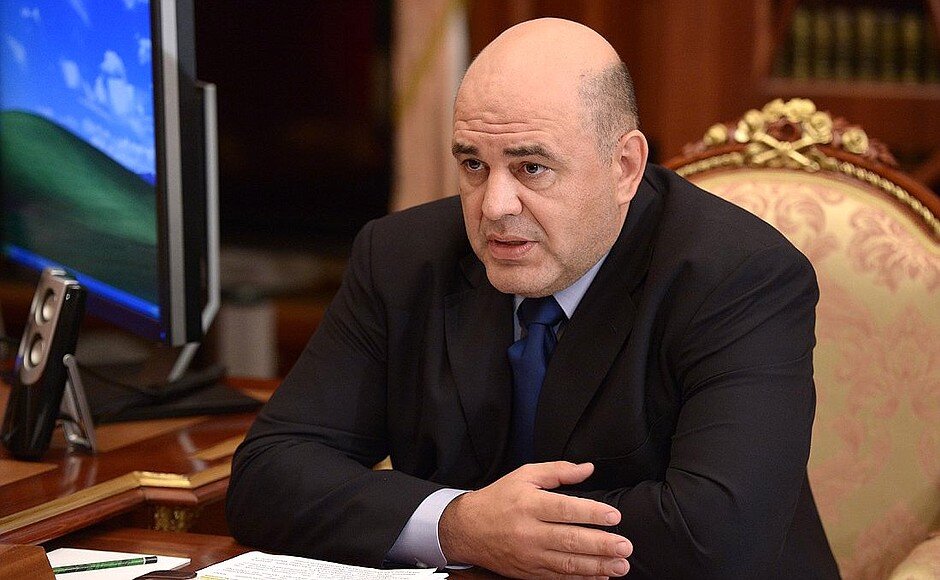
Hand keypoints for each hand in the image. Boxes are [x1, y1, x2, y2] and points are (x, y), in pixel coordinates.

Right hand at [438, 462, 631, 578]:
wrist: (467, 529)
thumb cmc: (498, 500)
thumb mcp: (524, 476)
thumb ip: (558, 471)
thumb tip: (587, 468)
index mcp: (529, 504)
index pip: (565, 510)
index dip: (591, 513)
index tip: (614, 516)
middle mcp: (529, 532)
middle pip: (570, 540)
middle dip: (601, 545)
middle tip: (625, 545)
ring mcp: (529, 555)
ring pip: (568, 563)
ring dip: (597, 566)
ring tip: (620, 565)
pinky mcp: (529, 572)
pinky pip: (559, 577)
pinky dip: (582, 578)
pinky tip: (600, 576)